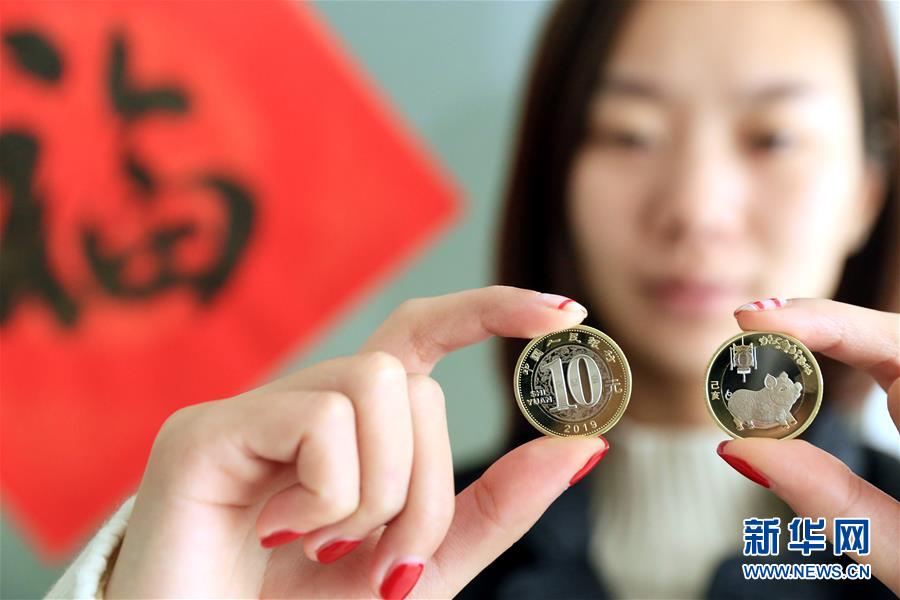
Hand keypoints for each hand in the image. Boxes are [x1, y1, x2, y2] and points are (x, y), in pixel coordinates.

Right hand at [104, 286, 608, 598]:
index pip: (423, 334)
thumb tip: (585, 447)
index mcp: (352, 430)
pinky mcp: (206, 430)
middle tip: (388, 563)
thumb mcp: (425, 566)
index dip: (491, 310)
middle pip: (416, 381)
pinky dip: (331, 495)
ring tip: (328, 550)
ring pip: (378, 384)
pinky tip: (282, 533)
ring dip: (383, 491)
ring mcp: (253, 411)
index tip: (567, 314)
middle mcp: (304, 403)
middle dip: (428, 487)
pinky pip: (321, 418)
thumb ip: (496, 507)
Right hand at [718, 298, 898, 594]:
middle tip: (748, 327)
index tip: (756, 320)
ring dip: (833, 338)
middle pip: (893, 337)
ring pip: (897, 351)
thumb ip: (829, 501)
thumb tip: (739, 449)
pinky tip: (811, 359)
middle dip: (820, 323)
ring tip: (768, 337)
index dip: (823, 321)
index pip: (894, 343)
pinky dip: (854, 359)